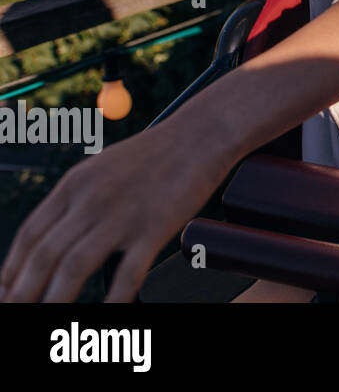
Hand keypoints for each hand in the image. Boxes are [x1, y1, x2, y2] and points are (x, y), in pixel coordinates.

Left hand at [0, 116, 233, 301]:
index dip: (11, 270)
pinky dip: (114, 299)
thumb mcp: (103, 168)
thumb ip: (78, 200)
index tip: (4, 293)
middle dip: (23, 292)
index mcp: (74, 184)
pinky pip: (128, 272)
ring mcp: (122, 214)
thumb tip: (56, 238)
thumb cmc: (157, 153)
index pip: (29, 236)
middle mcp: (91, 199)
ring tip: (47, 321)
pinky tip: (108, 313)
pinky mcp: (155, 227)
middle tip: (15, 311)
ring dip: (55, 300)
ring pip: (73, 267)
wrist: (203, 133)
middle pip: (44, 256)